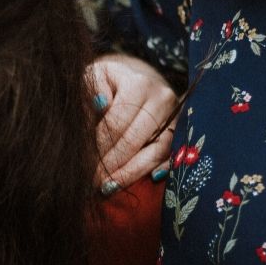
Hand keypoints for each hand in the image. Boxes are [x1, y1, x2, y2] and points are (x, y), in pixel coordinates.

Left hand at [87, 53, 176, 193]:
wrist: (134, 78)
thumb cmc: (107, 81)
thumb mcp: (94, 78)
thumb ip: (90, 91)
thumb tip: (99, 104)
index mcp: (139, 84)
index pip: (116, 123)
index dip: (99, 147)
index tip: (83, 163)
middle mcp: (162, 99)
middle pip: (135, 140)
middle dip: (111, 164)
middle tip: (93, 181)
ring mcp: (175, 116)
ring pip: (156, 152)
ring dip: (131, 173)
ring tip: (109, 186)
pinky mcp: (181, 130)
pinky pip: (170, 156)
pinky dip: (156, 170)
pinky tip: (141, 181)